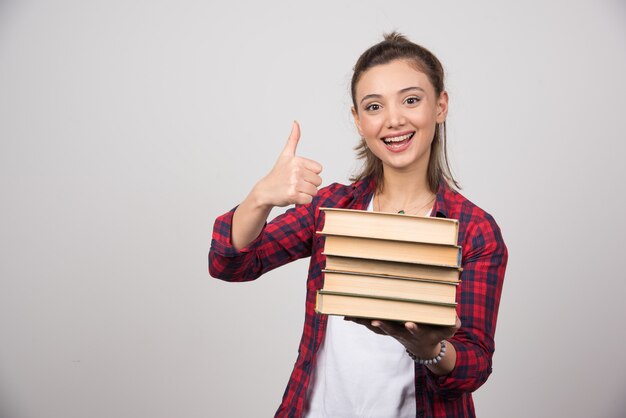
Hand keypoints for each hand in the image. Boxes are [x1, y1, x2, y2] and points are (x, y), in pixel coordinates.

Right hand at [252, 121, 322, 207]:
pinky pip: (309, 200)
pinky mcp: (293, 196)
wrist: (265, 191)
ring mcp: (294, 184)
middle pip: (318, 181)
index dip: (311, 173)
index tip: (299, 174)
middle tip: (296, 183)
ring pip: (315, 191)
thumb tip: (296, 122)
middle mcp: (296, 171)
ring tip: (295, 190)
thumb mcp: (286, 155)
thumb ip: (293, 139)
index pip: (319, 169)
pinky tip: (294, 197)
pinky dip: (303, 201)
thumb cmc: (278, 173)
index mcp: (297, 160)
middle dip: (309, 184)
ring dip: (306, 193)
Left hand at [345, 316, 460, 358]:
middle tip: (375, 321)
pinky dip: (359, 320)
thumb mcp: (447, 330)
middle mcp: (402, 333)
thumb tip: (455, 318)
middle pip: (392, 330)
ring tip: (353, 316)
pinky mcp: (383, 328)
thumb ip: (451, 324)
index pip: (416, 329)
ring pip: (377, 327)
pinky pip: (369, 324)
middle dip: (384, 326)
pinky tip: (346, 315)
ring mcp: (392, 331)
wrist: (423, 347)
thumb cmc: (435, 333)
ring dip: (366, 322)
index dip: (413, 327)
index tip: (410, 323)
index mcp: (417, 332)